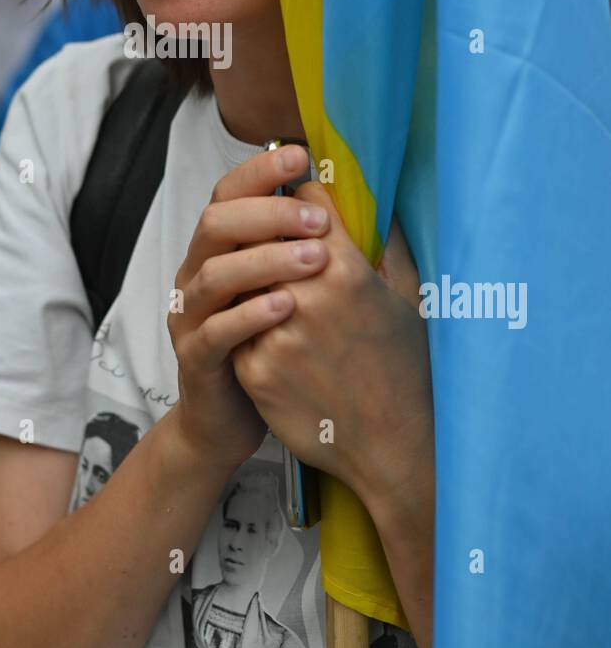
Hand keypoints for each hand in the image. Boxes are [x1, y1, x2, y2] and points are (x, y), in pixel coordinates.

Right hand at [168, 145, 330, 475]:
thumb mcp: (294, 290)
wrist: (230, 423)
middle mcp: (196, 274)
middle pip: (216, 222)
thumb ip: (309, 248)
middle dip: (269, 213)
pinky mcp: (196, 360)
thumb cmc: (275, 347)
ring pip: (214, 273)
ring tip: (315, 260)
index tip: (303, 157)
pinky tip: (287, 306)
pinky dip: (250, 315)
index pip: (229, 193)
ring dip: (266, 260)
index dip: (260, 172)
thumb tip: (355, 201)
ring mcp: (191, 317)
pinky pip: (215, 331)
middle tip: (319, 220)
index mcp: (220, 250)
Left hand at [230, 183, 433, 518]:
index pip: (306, 201)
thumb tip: (371, 202)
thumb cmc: (407, 369)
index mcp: (347, 269)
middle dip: (275, 240)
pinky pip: (238, 328)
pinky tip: (277, 341)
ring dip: (258, 284)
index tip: (305, 207)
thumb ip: (384, 244)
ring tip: (280, 299)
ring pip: (247, 281)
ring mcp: (275, 334)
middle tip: (286, 252)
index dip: (305, 200)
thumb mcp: (409, 297)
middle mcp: (307, 295)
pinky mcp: (254, 369)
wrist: (394, 447)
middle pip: (268, 238)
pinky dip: (251, 328)